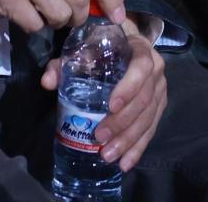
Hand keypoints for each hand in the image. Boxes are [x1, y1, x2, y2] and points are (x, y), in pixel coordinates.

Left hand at [38, 24, 165, 169]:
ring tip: (108, 155)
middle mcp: (156, 70)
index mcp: (139, 48)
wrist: (123, 44)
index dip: (128, 88)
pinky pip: (152, 129)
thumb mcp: (81, 49)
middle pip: (145, 99)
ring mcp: (159, 89)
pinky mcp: (159, 106)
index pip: (141, 68)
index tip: (110, 106)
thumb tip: (48, 82)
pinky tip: (125, 163)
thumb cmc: (100, 46)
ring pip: (149, 118)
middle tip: (100, 137)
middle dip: (123, 122)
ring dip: (129, 140)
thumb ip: (62, 64)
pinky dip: (138, 148)